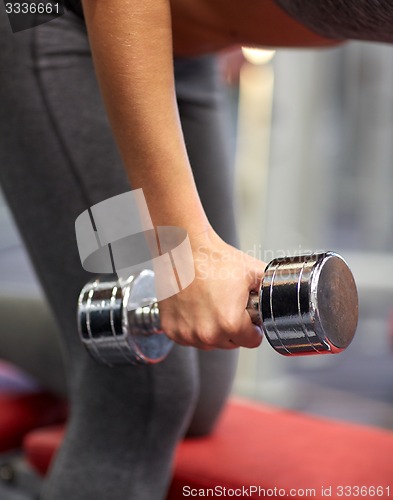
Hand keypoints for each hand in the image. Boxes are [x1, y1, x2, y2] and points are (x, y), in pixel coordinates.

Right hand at [158, 228, 265, 349]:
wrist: (183, 249)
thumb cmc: (213, 259)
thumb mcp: (253, 272)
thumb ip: (271, 289)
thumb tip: (285, 295)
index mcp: (230, 324)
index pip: (252, 341)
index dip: (253, 326)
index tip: (247, 314)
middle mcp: (207, 334)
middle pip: (230, 343)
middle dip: (233, 328)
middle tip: (227, 303)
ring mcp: (187, 334)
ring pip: (209, 342)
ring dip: (212, 329)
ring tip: (210, 303)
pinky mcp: (171, 330)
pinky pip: (189, 337)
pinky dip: (192, 326)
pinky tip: (195, 307)